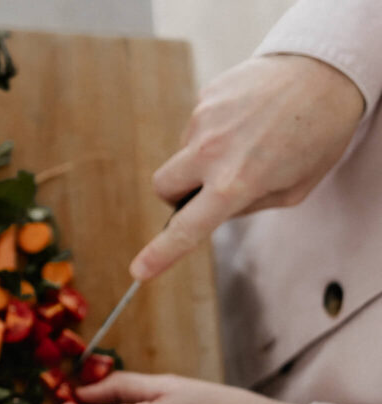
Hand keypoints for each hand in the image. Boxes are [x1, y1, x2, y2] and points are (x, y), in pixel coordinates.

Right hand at [130, 54, 363, 280]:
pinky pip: (198, 125)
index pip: (186, 228)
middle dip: (175, 194)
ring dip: (205, 156)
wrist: (328, 69)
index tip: (138, 271)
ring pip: (184, 153)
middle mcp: (211, 152)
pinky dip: (217, 128)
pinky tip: (248, 117)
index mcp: (235, 183)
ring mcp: (203, 120)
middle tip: (205, 188)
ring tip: (249, 138)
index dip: (160, 254)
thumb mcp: (294, 188)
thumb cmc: (320, 134)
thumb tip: (212, 206)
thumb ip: (248, 205)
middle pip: (163, 187)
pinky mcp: (206, 96)